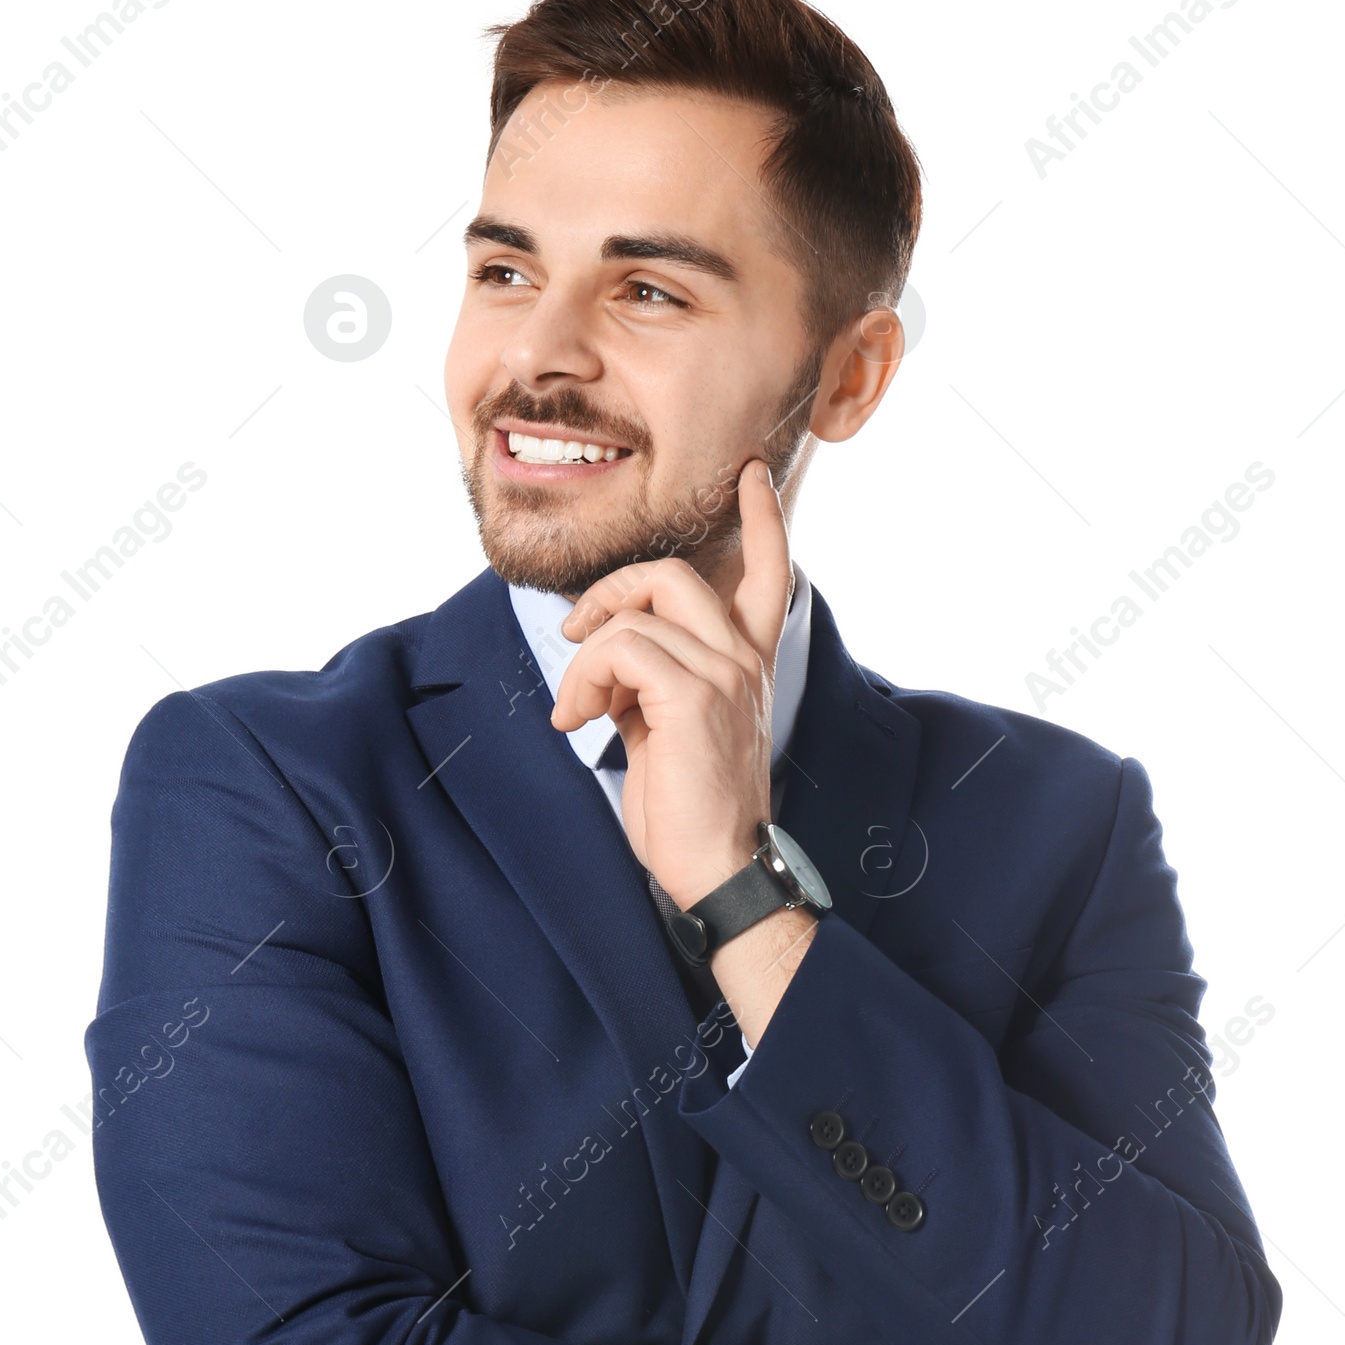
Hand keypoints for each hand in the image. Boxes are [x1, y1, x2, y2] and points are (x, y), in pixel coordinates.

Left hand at [550, 460, 792, 911]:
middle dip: (610, 590)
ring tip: (574, 709)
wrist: (719, 869)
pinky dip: (583, 678)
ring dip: (585, 656)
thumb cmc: (691, 814)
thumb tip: (607, 665)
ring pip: (637, 610)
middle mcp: (745, 659)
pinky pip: (620, 648)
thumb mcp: (668, 733)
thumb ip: (649, 684)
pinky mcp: (693, 694)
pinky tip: (574, 720)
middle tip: (574, 636)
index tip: (751, 476)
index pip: (770, 573)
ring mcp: (725, 672)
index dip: (761, 520)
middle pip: (674, 572)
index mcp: (748, 665)